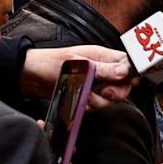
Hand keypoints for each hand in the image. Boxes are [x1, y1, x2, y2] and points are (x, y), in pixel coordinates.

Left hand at [21, 45, 136, 108]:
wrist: (30, 77)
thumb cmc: (50, 64)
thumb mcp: (79, 65)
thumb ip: (104, 69)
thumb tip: (126, 71)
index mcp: (102, 56)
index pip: (128, 63)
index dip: (132, 74)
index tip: (131, 82)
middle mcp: (102, 69)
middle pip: (123, 84)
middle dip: (116, 92)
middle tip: (105, 93)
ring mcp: (95, 83)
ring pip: (110, 97)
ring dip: (99, 101)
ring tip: (85, 97)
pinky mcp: (87, 94)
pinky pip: (97, 105)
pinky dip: (89, 106)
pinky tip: (79, 102)